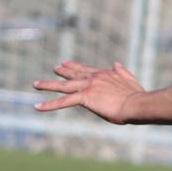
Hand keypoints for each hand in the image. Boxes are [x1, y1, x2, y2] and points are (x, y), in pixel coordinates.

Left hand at [35, 59, 149, 124]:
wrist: (136, 103)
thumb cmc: (136, 96)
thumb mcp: (130, 80)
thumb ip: (122, 71)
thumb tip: (116, 64)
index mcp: (104, 74)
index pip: (86, 69)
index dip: (75, 66)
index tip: (66, 63)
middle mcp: (93, 77)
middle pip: (73, 74)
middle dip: (63, 71)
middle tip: (54, 68)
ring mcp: (88, 87)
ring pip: (63, 86)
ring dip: (48, 85)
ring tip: (35, 84)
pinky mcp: (85, 98)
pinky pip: (63, 101)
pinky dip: (49, 104)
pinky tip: (38, 107)